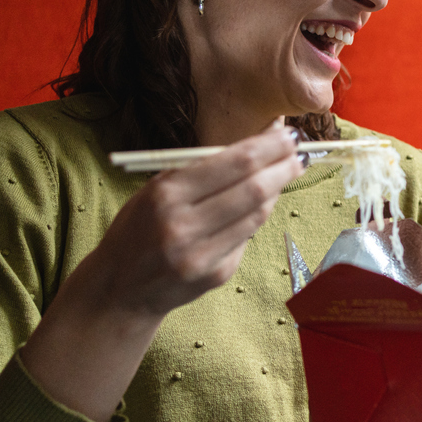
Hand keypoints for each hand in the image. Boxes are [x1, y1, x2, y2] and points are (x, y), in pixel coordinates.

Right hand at [88, 122, 304, 317]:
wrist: (120, 289)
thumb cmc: (139, 228)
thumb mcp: (156, 190)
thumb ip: (202, 171)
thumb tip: (258, 145)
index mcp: (166, 194)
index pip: (233, 163)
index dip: (268, 146)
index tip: (289, 133)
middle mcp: (183, 226)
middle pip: (253, 188)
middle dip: (284, 166)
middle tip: (301, 150)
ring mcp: (202, 255)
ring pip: (258, 214)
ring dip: (278, 189)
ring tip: (288, 171)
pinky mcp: (217, 275)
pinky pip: (249, 237)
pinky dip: (259, 215)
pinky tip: (263, 202)